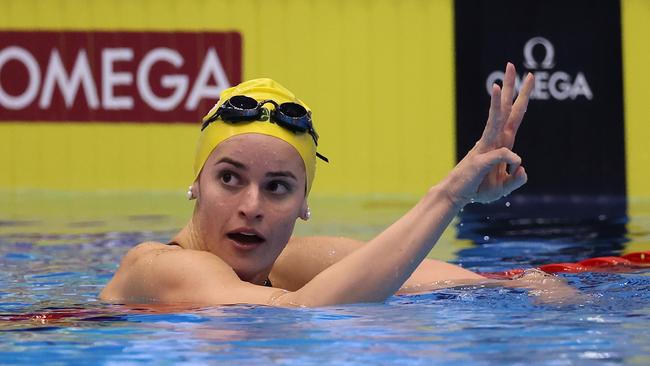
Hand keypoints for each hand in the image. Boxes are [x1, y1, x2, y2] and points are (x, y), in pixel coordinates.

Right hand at [441, 63, 534, 206]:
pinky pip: (498, 155)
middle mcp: (493, 140)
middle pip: (505, 110)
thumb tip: (521, 165)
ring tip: (497, 85)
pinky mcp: (480, 160)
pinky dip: (507, 157)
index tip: (528, 76)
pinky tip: (514, 159)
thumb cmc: (478, 189)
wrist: (456, 196)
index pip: (514, 115)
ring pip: (494, 122)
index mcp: (501, 143)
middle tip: (510, 65)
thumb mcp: (504, 187)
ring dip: (496, 104)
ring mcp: (485, 148)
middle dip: (510, 88)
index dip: (522, 96)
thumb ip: (517, 179)